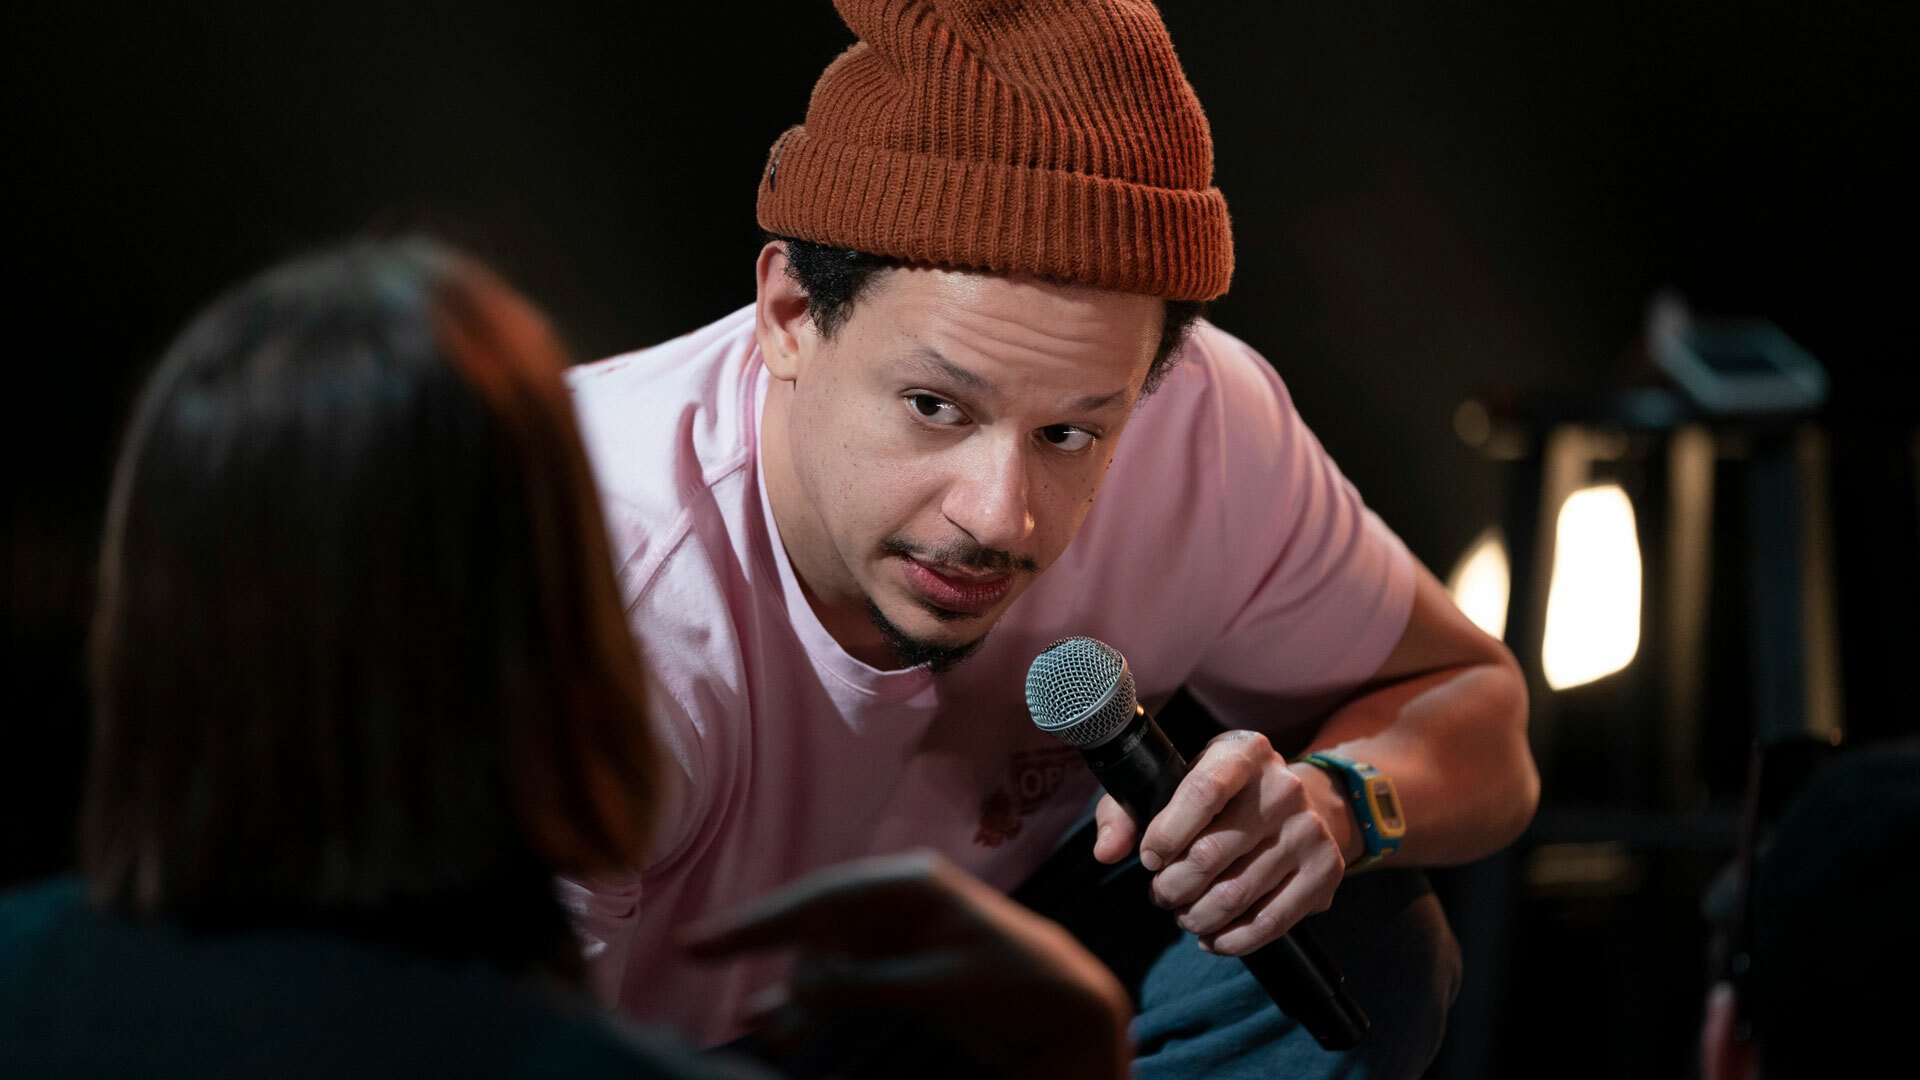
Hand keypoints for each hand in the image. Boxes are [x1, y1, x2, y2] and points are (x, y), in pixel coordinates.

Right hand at [680, 850, 1129, 1079]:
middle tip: (692, 954)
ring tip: (767, 1032)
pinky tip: (789, 1028)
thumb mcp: (941, 988)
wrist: (1066, 1009)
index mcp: (911, 884)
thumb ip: (868, 985)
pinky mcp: (898, 959)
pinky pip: (840, 975)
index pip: (821, 898)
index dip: (758, 920)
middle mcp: (897, 896)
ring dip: (791, 991)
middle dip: (757, 941)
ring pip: (820, 954)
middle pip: (809, 918)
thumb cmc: (1016, 986)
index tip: (705, 940)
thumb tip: (800, 986)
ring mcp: (895, 927)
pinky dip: (815, 1001)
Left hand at [1090, 729, 1346, 955]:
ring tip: (1183, 914)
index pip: (1202, 792)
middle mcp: (1284, 787)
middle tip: (1161, 893)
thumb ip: (1126, 812)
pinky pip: (1270, 922)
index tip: (1149, 858)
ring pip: (1235, 895)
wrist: (1307, 805)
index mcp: (1245, 752)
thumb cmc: (1224, 797)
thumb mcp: (1176, 784)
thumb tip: (1106, 852)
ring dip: (1196, 916)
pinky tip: (1213, 937)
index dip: (1166, 833)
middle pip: (1211, 854)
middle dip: (1172, 886)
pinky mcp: (1326, 871)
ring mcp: (1309, 831)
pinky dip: (1232, 940)